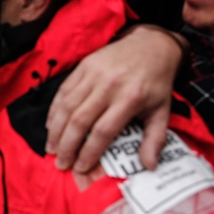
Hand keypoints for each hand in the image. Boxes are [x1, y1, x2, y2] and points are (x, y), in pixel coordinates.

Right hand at [46, 26, 184, 171]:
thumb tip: (149, 166)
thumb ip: (156, 139)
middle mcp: (108, 86)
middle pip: (80, 120)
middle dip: (67, 146)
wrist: (151, 45)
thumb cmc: (156, 83)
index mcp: (130, 99)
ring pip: (67, 106)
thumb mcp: (163, 111)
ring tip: (52, 149)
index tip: (81, 168)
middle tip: (61, 164)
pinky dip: (54, 110)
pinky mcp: (83, 66)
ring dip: (56, 131)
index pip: (103, 131)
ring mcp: (93, 74)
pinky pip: (63, 91)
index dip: (88, 152)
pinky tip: (51, 126)